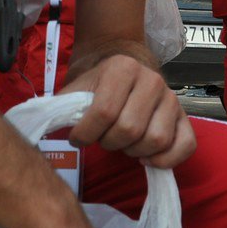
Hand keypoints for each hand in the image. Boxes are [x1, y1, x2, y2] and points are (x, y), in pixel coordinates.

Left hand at [63, 54, 195, 168]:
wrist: (124, 67)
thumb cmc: (97, 84)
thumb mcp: (77, 87)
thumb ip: (62, 105)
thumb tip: (42, 126)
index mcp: (122, 68)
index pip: (103, 112)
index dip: (85, 133)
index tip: (77, 138)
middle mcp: (152, 80)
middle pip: (129, 129)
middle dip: (108, 142)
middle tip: (101, 139)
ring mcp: (172, 99)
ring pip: (155, 140)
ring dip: (132, 151)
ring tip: (120, 144)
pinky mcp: (185, 118)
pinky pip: (184, 146)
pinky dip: (165, 160)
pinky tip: (144, 158)